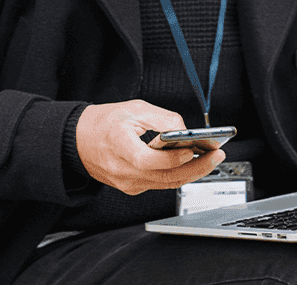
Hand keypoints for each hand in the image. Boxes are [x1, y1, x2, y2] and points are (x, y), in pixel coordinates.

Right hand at [75, 100, 225, 195]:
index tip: (191, 149)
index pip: (148, 161)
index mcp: (117, 145)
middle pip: (164, 177)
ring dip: (191, 173)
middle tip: (216, 156)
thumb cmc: (104, 123)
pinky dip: (177, 174)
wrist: (79, 141)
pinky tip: (191, 164)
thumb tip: (186, 131)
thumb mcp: (134, 109)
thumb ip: (162, 119)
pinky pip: (159, 184)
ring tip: (211, 159)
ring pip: (165, 183)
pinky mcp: (132, 187)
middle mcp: (122, 170)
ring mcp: (127, 182)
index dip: (172, 158)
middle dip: (195, 168)